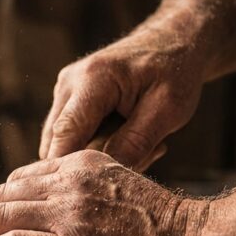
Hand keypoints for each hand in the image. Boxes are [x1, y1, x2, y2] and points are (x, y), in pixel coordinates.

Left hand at [0, 150, 212, 235]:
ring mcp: (66, 213)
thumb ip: (91, 197)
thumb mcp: (123, 192)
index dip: (10, 202)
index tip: (7, 222)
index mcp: (85, 164)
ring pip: (2, 217)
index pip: (26, 176)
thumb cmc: (170, 230)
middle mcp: (69, 183)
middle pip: (6, 194)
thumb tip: (68, 221)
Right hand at [40, 32, 205, 168]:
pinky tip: (127, 138)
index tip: (89, 193)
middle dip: (92, 164)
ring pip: (62, 144)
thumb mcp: (168, 109)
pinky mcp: (67, 100)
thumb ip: (135, 142)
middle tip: (145, 156)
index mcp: (92, 79)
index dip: (70, 169)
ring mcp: (63, 91)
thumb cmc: (176, 71)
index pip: (65, 134)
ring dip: (95, 156)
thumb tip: (103, 175)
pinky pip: (70, 137)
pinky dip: (95, 147)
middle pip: (59, 144)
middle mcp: (68, 83)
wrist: (173, 42)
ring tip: (140, 144)